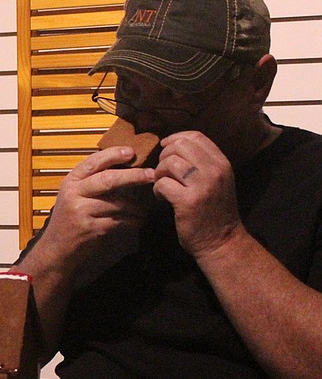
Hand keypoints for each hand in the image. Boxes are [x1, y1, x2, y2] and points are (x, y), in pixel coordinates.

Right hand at [33, 146, 155, 273]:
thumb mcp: (74, 197)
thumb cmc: (68, 221)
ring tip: (144, 210)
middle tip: (151, 175)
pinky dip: (131, 221)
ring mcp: (80, 211)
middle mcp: (73, 194)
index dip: (113, 154)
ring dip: (136, 207)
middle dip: (133, 176)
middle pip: (108, 179)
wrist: (55, 250)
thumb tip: (124, 168)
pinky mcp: (89, 228)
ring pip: (117, 203)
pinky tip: (136, 222)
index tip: (131, 152)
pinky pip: (118, 221)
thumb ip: (91, 183)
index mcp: (71, 182)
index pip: (93, 162)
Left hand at [152, 131, 241, 257]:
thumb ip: (202, 163)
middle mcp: (215, 171)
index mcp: (222, 163)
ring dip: (159, 173)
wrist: (222, 242)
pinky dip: (156, 189)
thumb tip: (173, 146)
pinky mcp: (188, 201)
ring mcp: (202, 185)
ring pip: (169, 163)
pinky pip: (162, 183)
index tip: (166, 148)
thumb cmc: (214, 210)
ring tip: (162, 185)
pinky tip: (162, 197)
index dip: (175, 138)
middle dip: (165, 156)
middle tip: (163, 172)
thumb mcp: (217, 181)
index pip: (196, 136)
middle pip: (180, 146)